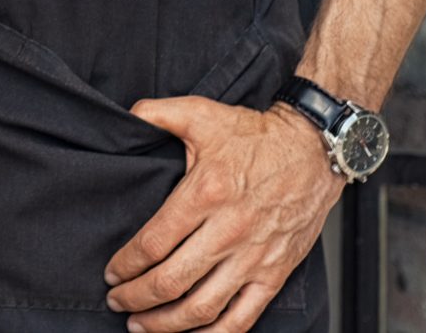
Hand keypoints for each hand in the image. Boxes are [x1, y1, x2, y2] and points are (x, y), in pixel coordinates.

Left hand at [103, 99, 339, 332]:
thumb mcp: (200, 114)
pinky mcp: (275, 273)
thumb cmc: (256, 135)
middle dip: (136, 297)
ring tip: (141, 326)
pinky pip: (242, 317)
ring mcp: (253, 257)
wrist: (314, 151)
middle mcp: (228, 231)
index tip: (111, 272)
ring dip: (166, 324)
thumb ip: (156, 114)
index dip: (126, 264)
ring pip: (202, 307)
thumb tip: (125, 117)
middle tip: (116, 301)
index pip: (153, 243)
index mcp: (205, 194)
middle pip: (171, 281)